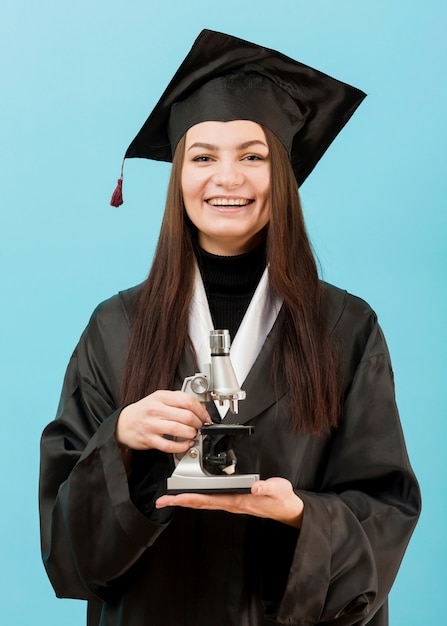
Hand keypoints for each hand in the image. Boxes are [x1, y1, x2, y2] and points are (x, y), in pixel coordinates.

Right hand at [116, 390, 211, 453]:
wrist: (123, 423)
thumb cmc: (144, 411)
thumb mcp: (159, 399)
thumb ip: (177, 401)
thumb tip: (200, 408)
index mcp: (161, 397)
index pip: (187, 401)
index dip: (201, 410)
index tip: (205, 416)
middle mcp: (156, 409)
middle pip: (186, 416)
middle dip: (198, 423)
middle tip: (201, 426)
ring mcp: (152, 425)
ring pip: (179, 430)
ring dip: (192, 434)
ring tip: (194, 434)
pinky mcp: (149, 440)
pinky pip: (169, 445)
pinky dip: (182, 446)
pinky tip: (186, 444)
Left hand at [155, 477, 303, 527]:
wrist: (287, 508)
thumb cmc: (281, 499)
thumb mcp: (277, 490)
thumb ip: (265, 488)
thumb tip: (254, 488)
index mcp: (237, 501)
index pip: (207, 499)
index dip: (188, 498)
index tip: (173, 498)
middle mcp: (230, 503)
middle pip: (199, 502)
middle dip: (179, 501)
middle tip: (162, 500)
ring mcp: (230, 503)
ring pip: (203, 502)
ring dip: (186, 499)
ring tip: (171, 497)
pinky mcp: (233, 500)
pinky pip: (210, 499)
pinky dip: (197, 497)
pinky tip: (192, 494)